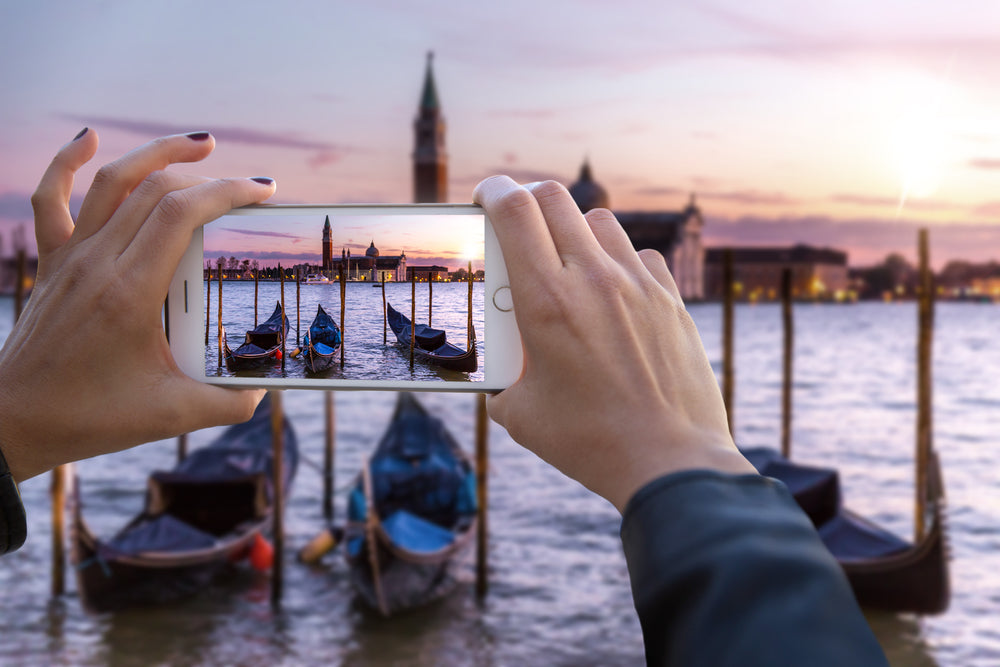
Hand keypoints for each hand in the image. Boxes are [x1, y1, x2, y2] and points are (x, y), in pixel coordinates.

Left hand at [0, 130, 271, 481]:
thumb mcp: (172, 416)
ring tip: (197, 145)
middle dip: (208, 175)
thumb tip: (266, 387)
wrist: (14, 422)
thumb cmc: (90, 417)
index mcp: (129, 293)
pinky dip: (67, 162)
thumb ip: (228, 402)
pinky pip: (52, 199)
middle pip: (154, 191)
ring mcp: (70, 259)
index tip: (262, 192)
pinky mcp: (52, 264)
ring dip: (155, 154)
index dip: (228, 193)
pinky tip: (89, 138)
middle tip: (248, 184)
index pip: (182, 215)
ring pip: (110, 181)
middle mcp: (97, 263)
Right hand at [474, 177, 754, 511]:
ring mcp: (636, 285)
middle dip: (526, 200)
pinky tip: (613, 293)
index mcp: (545, 301)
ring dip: (574, 230)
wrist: (669, 461)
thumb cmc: (589, 442)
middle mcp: (592, 279)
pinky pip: (639, 255)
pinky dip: (618, 261)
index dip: (493, 191)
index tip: (484, 197)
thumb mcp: (522, 415)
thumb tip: (501, 371)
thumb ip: (503, 380)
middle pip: (553, 198)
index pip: (514, 209)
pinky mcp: (669, 299)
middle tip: (517, 224)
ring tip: (567, 264)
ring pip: (599, 221)